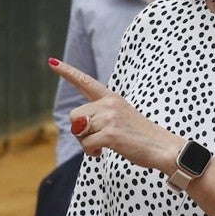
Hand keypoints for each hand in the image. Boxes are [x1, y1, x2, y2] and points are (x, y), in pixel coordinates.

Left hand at [49, 57, 182, 170]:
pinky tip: (101, 153)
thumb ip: (100, 115)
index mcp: (112, 98)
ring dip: (86, 143)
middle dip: (81, 130)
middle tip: (97, 138)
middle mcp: (109, 104)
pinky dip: (91, 152)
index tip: (52, 62)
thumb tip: (77, 126)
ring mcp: (110, 118)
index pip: (86, 82)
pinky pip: (86, 144)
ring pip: (78, 131)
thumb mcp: (121, 117)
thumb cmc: (141, 135)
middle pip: (75, 116)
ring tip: (102, 145)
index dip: (67, 72)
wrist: (163, 146)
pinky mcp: (110, 134)